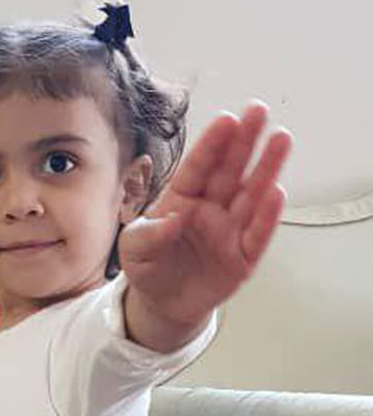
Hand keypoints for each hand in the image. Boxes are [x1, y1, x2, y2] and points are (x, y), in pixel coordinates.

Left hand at [119, 99, 292, 325]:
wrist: (162, 303)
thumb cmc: (148, 267)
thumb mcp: (134, 248)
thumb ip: (148, 234)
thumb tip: (174, 219)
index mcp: (182, 198)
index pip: (198, 167)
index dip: (212, 144)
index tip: (226, 120)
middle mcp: (210, 209)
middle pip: (230, 170)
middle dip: (244, 141)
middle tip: (258, 111)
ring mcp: (229, 230)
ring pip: (251, 195)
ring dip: (266, 168)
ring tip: (280, 139)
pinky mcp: (243, 257)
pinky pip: (258, 234)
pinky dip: (268, 216)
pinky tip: (277, 192)